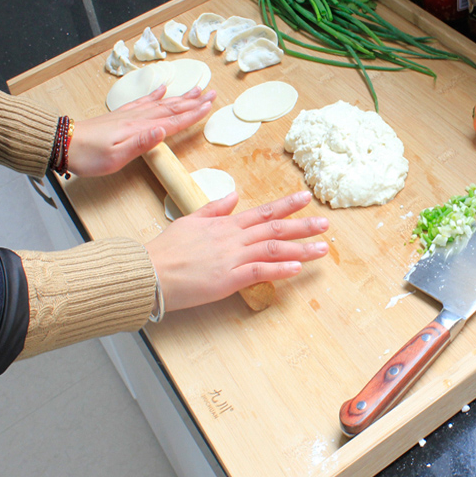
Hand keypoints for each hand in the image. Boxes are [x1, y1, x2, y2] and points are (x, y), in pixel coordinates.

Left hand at [68, 85, 215, 176]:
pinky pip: (143, 102)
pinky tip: (162, 90)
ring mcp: (129, 115)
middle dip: (193, 101)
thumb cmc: (89, 155)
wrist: (63, 143)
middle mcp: (137, 118)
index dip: (192, 114)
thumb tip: (163, 130)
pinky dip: (155, 95)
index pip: (172, 121)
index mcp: (140, 129)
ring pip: (161, 103)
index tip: (209, 106)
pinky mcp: (121, 116)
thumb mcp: (116, 156)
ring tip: (195, 89)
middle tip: (211, 93)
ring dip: (180, 97)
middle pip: (171, 108)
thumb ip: (141, 143)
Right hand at [144, 190, 328, 311]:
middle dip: (303, 226)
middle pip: (275, 229)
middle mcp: (233, 238)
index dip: (286, 205)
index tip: (305, 198)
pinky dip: (279, 269)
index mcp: (225, 224)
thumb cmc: (166, 249)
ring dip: (300, 248)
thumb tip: (233, 196)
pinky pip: (258, 271)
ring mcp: (232, 258)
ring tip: (322, 249)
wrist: (149, 271)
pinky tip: (297, 268)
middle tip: (325, 225)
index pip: (262, 212)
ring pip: (273, 249)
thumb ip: (214, 208)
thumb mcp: (190, 220)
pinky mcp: (227, 279)